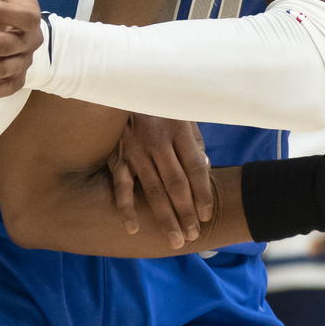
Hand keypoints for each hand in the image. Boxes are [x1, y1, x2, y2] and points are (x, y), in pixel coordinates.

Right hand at [108, 115, 211, 247]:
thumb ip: (194, 143)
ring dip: (165, 217)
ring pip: (153, 190)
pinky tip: (133, 228)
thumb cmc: (160, 104)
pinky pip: (122, 186)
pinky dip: (126, 208)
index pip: (195, 169)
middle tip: (192, 236)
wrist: (123, 86)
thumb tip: (205, 169)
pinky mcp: (117, 156)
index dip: (203, 194)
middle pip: (176, 185)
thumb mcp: (183, 115)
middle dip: (186, 213)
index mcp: (178, 130)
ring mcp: (135, 150)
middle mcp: (157, 141)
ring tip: (174, 239)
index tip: (206, 215)